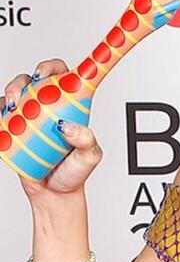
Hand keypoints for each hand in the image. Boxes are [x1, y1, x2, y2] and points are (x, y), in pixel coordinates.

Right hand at [2, 58, 103, 200]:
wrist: (54, 193)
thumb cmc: (75, 171)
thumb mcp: (90, 156)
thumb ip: (86, 141)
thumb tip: (67, 125)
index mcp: (73, 106)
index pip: (68, 77)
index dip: (57, 67)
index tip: (49, 70)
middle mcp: (52, 106)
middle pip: (40, 77)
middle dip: (33, 74)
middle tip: (35, 83)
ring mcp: (31, 115)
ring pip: (18, 90)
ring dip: (13, 90)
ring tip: (14, 105)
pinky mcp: (14, 127)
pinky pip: (2, 111)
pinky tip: (3, 114)